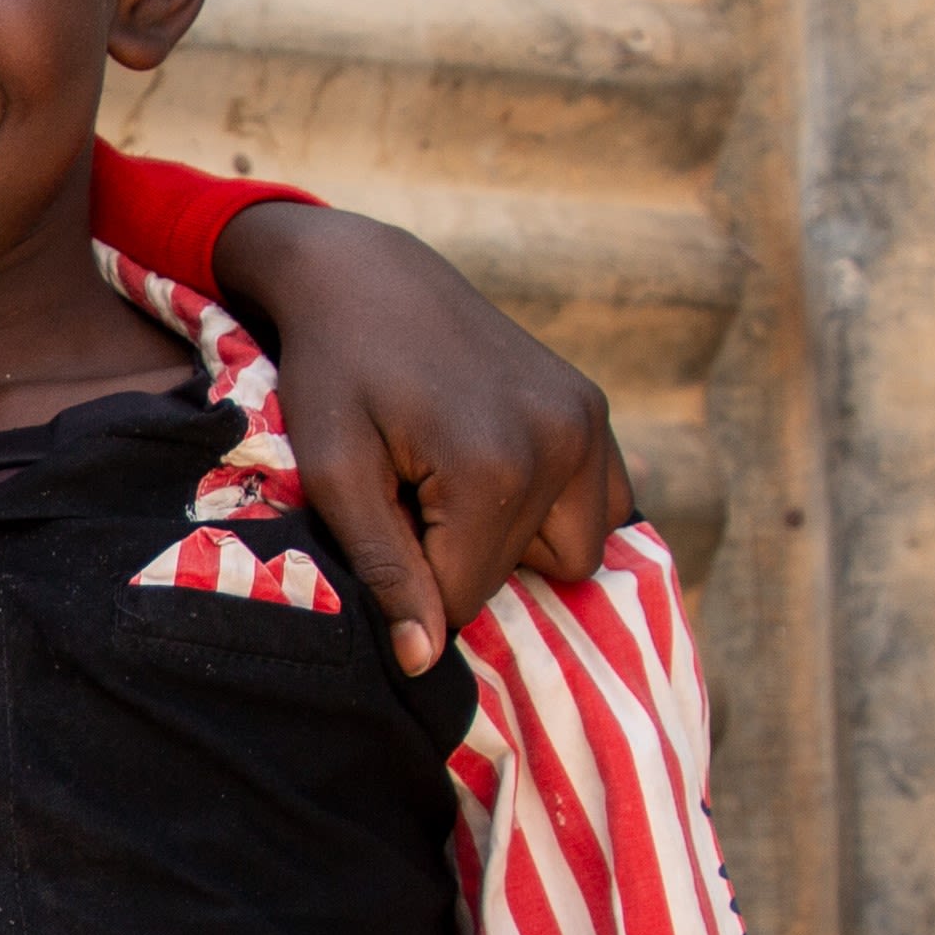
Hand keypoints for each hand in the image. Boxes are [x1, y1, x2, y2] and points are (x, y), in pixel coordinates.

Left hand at [212, 201, 633, 675]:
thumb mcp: (336, 472)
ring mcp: (587, 421)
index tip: (381, 524)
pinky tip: (500, 475)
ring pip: (574, 551)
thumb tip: (424, 660)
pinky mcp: (593, 406)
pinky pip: (603, 504)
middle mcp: (561, 444)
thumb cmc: (331, 370)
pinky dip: (559, 510)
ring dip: (516, 542)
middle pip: (523, 577)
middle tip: (412, 498)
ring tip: (452, 487)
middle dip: (463, 559)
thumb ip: (385, 568)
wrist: (363, 274)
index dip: (413, 583)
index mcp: (495, 467)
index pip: (466, 596)